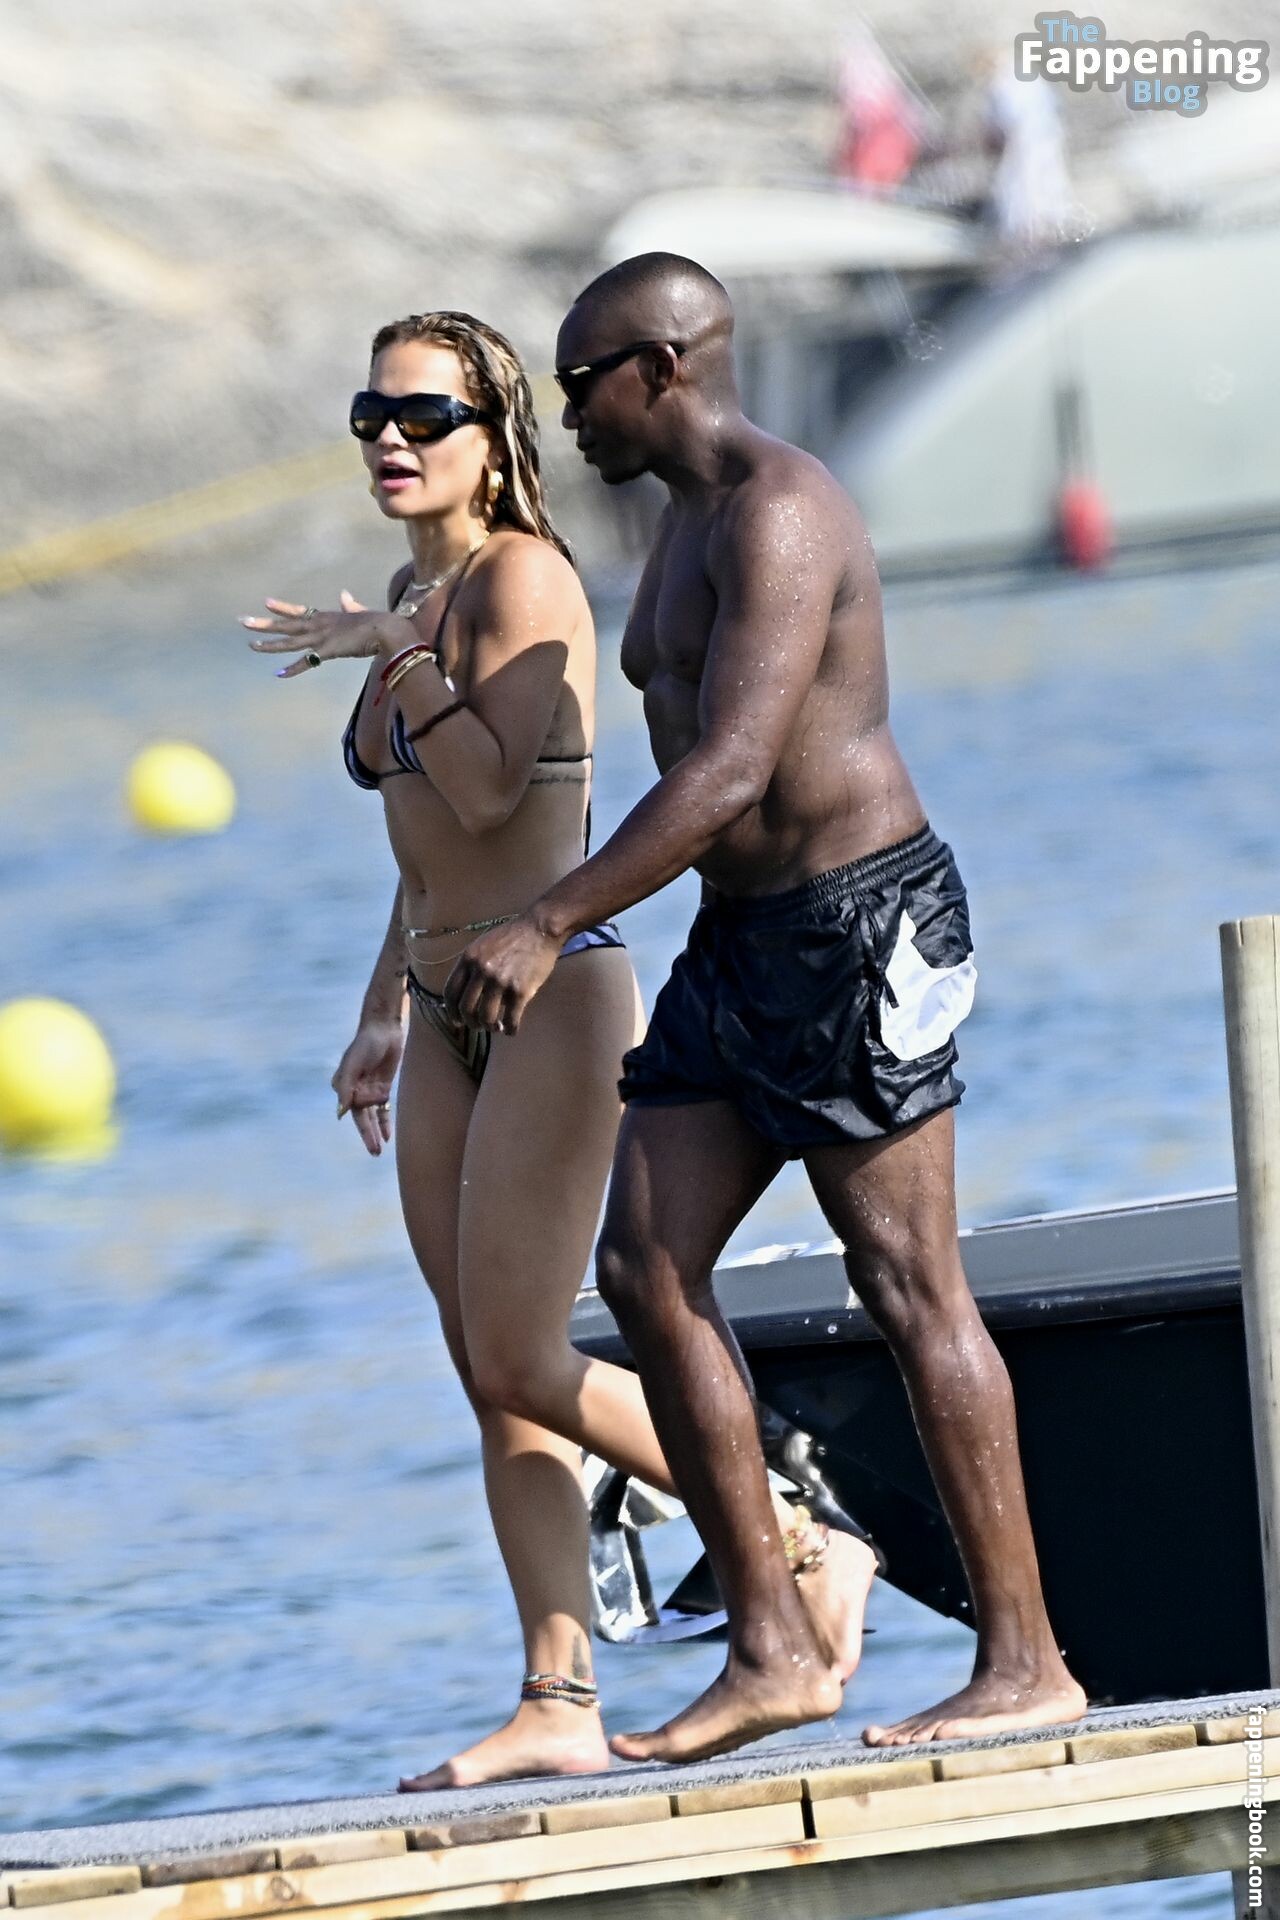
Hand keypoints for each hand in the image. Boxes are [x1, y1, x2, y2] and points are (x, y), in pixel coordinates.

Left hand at [241, 592, 412, 676]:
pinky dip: (292, 669)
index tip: (266, 603)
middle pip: (286, 625)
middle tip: (242, 621)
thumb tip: (344, 595)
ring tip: (252, 645)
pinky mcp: (327, 651)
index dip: (282, 608)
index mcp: (325, 616)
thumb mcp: (359, 611)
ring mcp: (321, 637)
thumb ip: (349, 605)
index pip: (298, 611)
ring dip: (270, 644)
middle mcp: (318, 625)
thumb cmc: (376, 622)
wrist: (385, 630)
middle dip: (263, 624)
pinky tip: (279, 673)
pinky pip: (306, 662)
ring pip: (290, 642)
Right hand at [332, 1014, 404, 1155]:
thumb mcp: (354, 1062)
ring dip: (375, 1132)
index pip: (354, 1110)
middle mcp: (355, 1090)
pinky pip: (382, 1108)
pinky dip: (384, 1121)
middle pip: (363, 1118)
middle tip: (374, 1153)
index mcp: (344, 1085)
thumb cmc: (366, 1043)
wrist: (384, 1028)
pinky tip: (387, 1136)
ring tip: (378, 1150)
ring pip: (372, 1116)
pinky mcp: (382, 1086)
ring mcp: (369, 1089)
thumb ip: (346, 1086)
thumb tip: (341, 1112)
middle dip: (368, 1136)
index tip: (371, 1140)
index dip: (363, 1126)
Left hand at [444, 914, 561, 1034]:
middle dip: (471, 1023)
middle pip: (466, 1009)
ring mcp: (500, 982)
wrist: (541, 929)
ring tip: (496, 1027)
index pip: (450, 993)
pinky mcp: (520, 991)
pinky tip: (512, 1030)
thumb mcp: (484, 945)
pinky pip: (511, 1019)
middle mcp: (481, 971)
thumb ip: (473, 966)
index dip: (452, 1011)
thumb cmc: (513, 936)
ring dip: (490, 1027)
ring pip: (486, 1017)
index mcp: (468, 959)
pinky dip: (510, 1029)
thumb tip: (467, 993)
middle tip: (479, 1026)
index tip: (457, 1021)